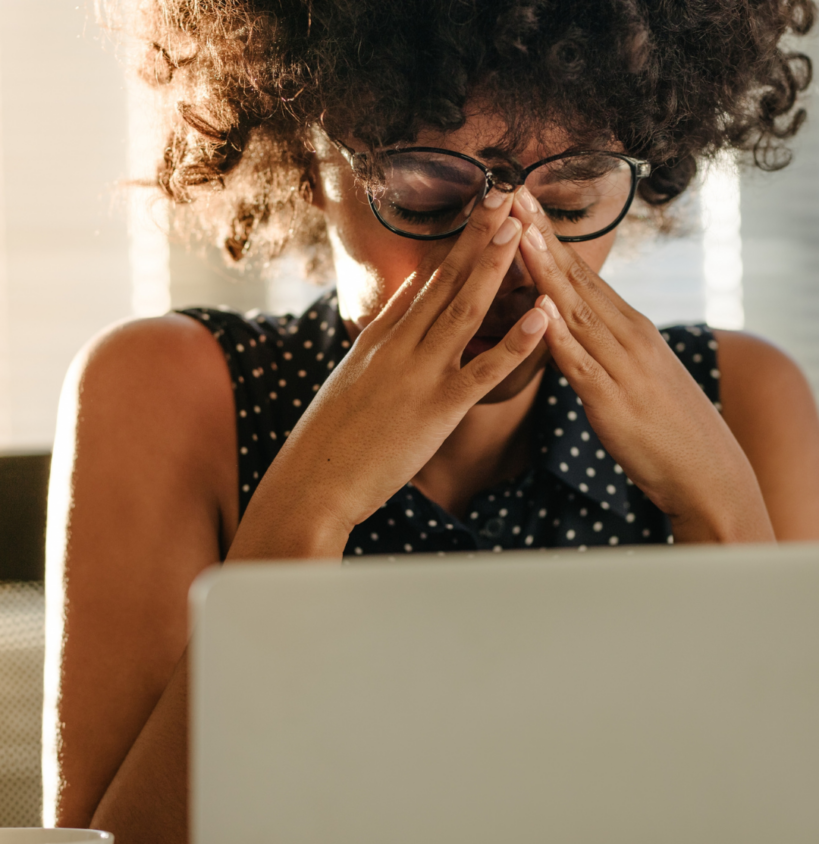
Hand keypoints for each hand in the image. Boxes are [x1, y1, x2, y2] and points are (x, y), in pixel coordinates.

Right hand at [231, 190, 549, 558]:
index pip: (424, 282)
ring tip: (521, 228)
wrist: (312, 482)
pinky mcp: (438, 409)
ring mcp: (418, 374)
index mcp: (379, 338)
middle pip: (445, 280)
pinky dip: (516, 342)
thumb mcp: (350, 379)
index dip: (455, 245)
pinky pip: (485, 370)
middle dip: (478, 235)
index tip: (479, 211)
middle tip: (505, 193)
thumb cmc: (329, 440)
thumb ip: (380, 339)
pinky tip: (542, 316)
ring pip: (465, 310)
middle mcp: (399, 346)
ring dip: (495, 267)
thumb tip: (404, 302)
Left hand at [510, 188, 774, 543]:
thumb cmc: (666, 427)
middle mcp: (628, 337)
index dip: (549, 238)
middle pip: (577, 280)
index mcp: (630, 328)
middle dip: (541, 237)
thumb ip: (605, 347)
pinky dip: (560, 337)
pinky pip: (581, 365)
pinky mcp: (613, 402)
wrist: (705, 472)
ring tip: (519, 235)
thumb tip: (574, 325)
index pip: (583, 274)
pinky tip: (540, 312)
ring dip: (546, 272)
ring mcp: (622, 367)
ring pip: (577, 312)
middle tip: (511, 193)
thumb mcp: (636, 373)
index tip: (522, 202)